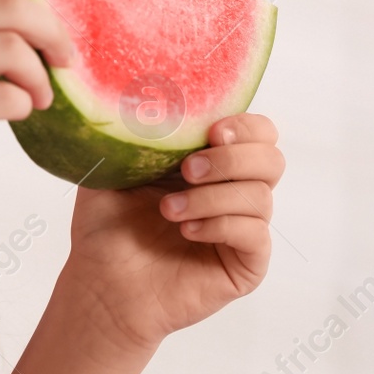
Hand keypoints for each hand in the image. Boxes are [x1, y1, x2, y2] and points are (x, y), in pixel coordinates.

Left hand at [56, 114, 283, 351]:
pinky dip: (222, 225)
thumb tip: (149, 90)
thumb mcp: (114, 166)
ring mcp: (242, 229)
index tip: (210, 131)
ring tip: (169, 210)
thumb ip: (137, 129)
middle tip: (187, 170)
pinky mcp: (245, 265)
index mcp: (212, 162)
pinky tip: (187, 231)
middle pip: (272, 158)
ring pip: (261, 197)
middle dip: (231, 158)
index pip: (259, 132)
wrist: (101, 283)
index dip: (245, 126)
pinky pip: (256, 235)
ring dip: (212, 197)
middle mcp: (234, 193)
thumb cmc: (107, 227)